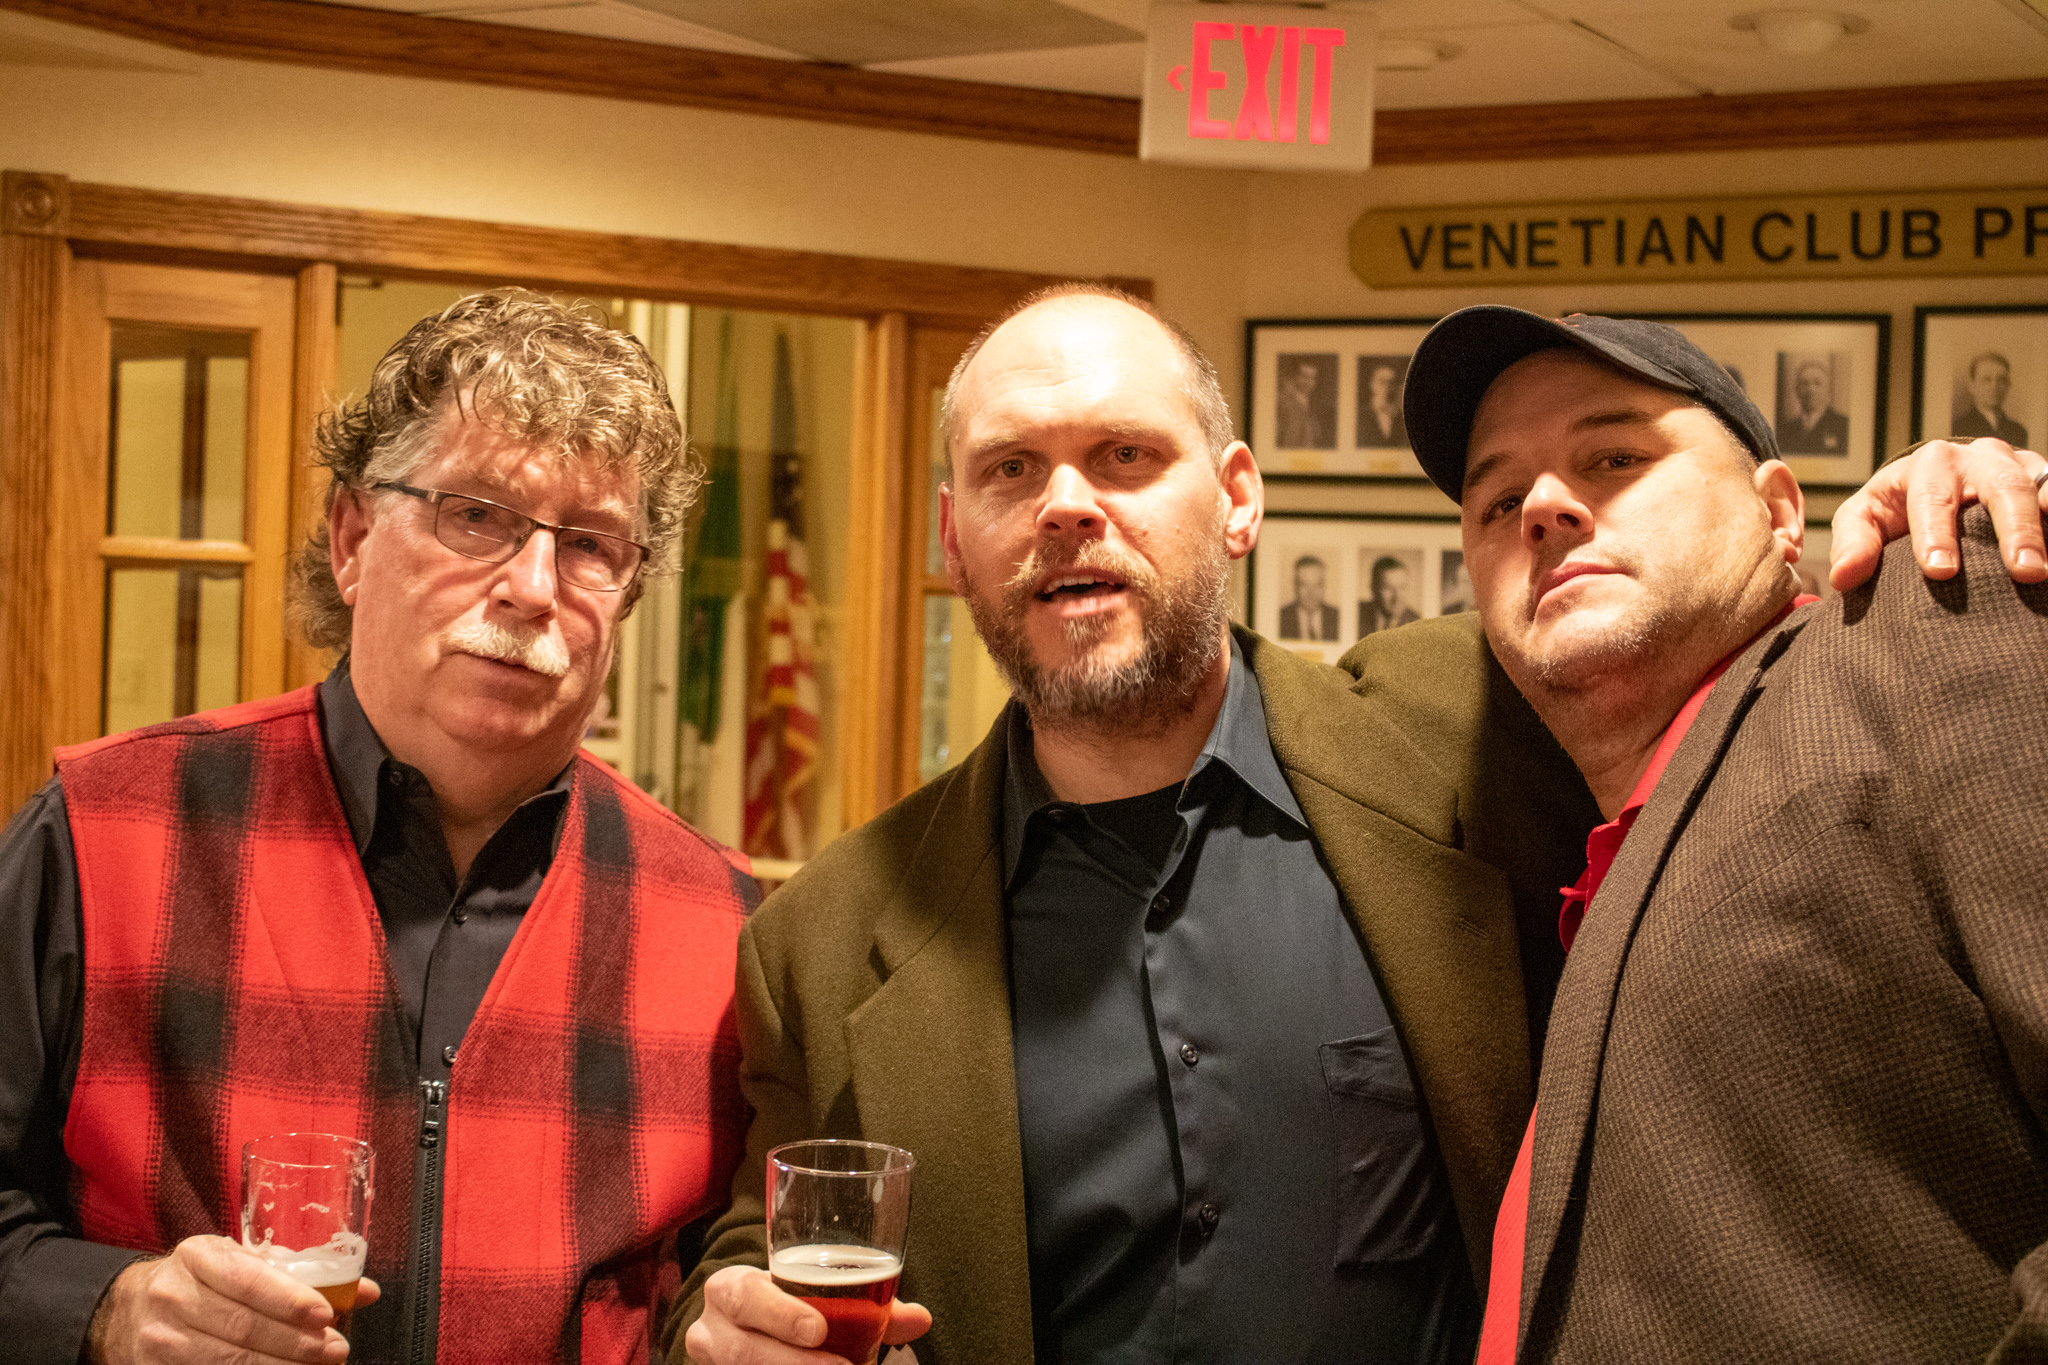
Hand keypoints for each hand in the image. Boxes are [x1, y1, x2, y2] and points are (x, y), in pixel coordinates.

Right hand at [87, 1234, 379, 1363]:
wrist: (126, 1309)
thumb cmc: (201, 1280)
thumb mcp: (241, 1263)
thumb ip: (300, 1275)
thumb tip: (367, 1292)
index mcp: (198, 1256)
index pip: (248, 1280)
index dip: (289, 1300)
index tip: (326, 1316)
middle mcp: (174, 1295)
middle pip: (243, 1327)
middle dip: (295, 1344)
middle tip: (335, 1350)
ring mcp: (160, 1337)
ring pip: (227, 1361)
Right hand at [683, 1265, 931, 1364]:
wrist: (736, 1327)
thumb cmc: (783, 1304)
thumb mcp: (811, 1294)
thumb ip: (864, 1302)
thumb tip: (919, 1319)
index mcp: (730, 1289)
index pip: (743, 1296)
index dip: (780, 1314)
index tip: (819, 1330)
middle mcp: (711, 1329)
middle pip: (742, 1350)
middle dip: (793, 1362)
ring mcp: (712, 1363)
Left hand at [1830, 438, 2047, 590]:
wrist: (1938, 481)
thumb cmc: (1896, 505)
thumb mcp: (1864, 517)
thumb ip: (1853, 543)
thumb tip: (1844, 577)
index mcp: (1931, 463)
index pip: (1933, 497)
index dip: (1936, 534)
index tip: (1940, 572)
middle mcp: (1980, 458)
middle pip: (2002, 487)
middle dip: (2013, 529)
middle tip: (2022, 571)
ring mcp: (2020, 466)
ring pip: (2040, 488)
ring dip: (2046, 525)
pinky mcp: (2045, 480)